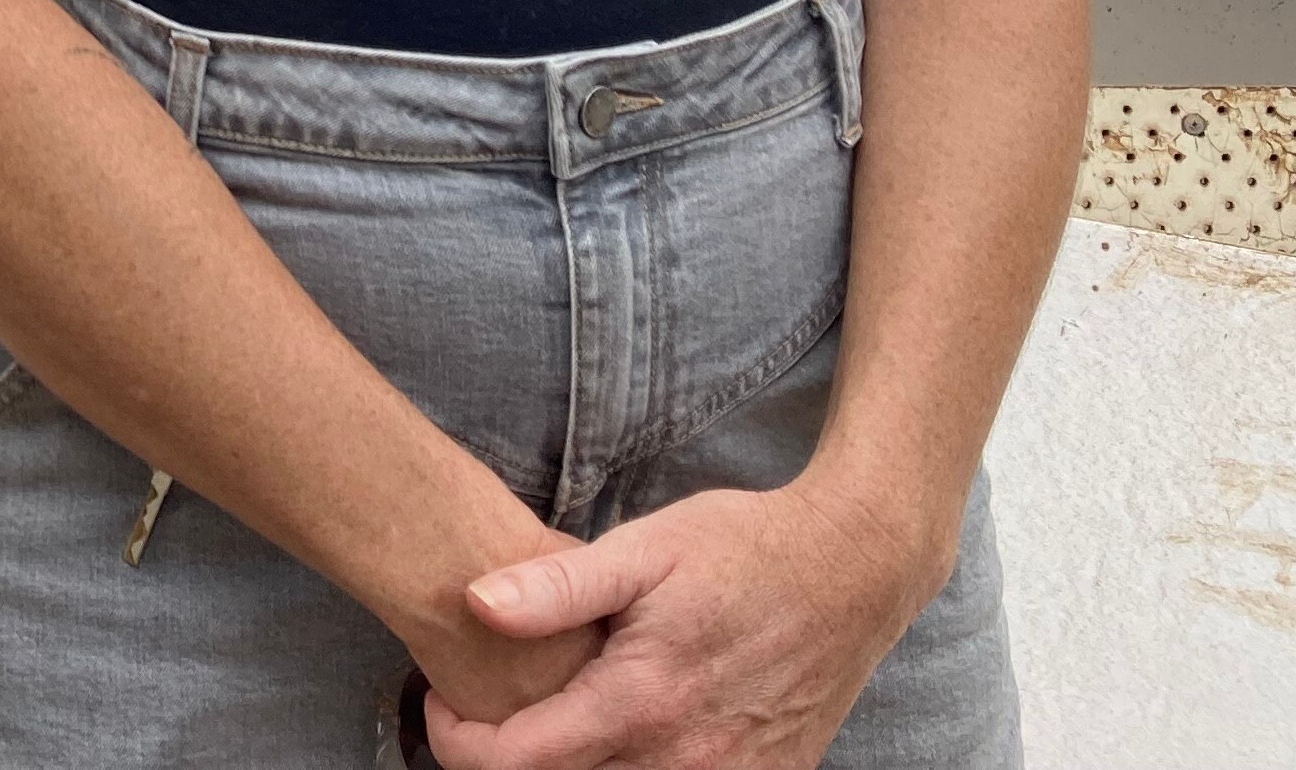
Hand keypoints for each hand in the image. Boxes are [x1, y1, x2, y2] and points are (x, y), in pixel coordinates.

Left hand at [420, 483, 926, 769]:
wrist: (853, 569)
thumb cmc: (743, 548)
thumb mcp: (644, 548)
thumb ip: (557, 586)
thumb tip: (474, 603)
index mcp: (641, 702)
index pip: (513, 763)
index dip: (457, 738)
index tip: (441, 698)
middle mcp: (684, 760)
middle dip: (507, 758)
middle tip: (487, 707)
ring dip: (572, 768)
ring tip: (550, 718)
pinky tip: (622, 730)